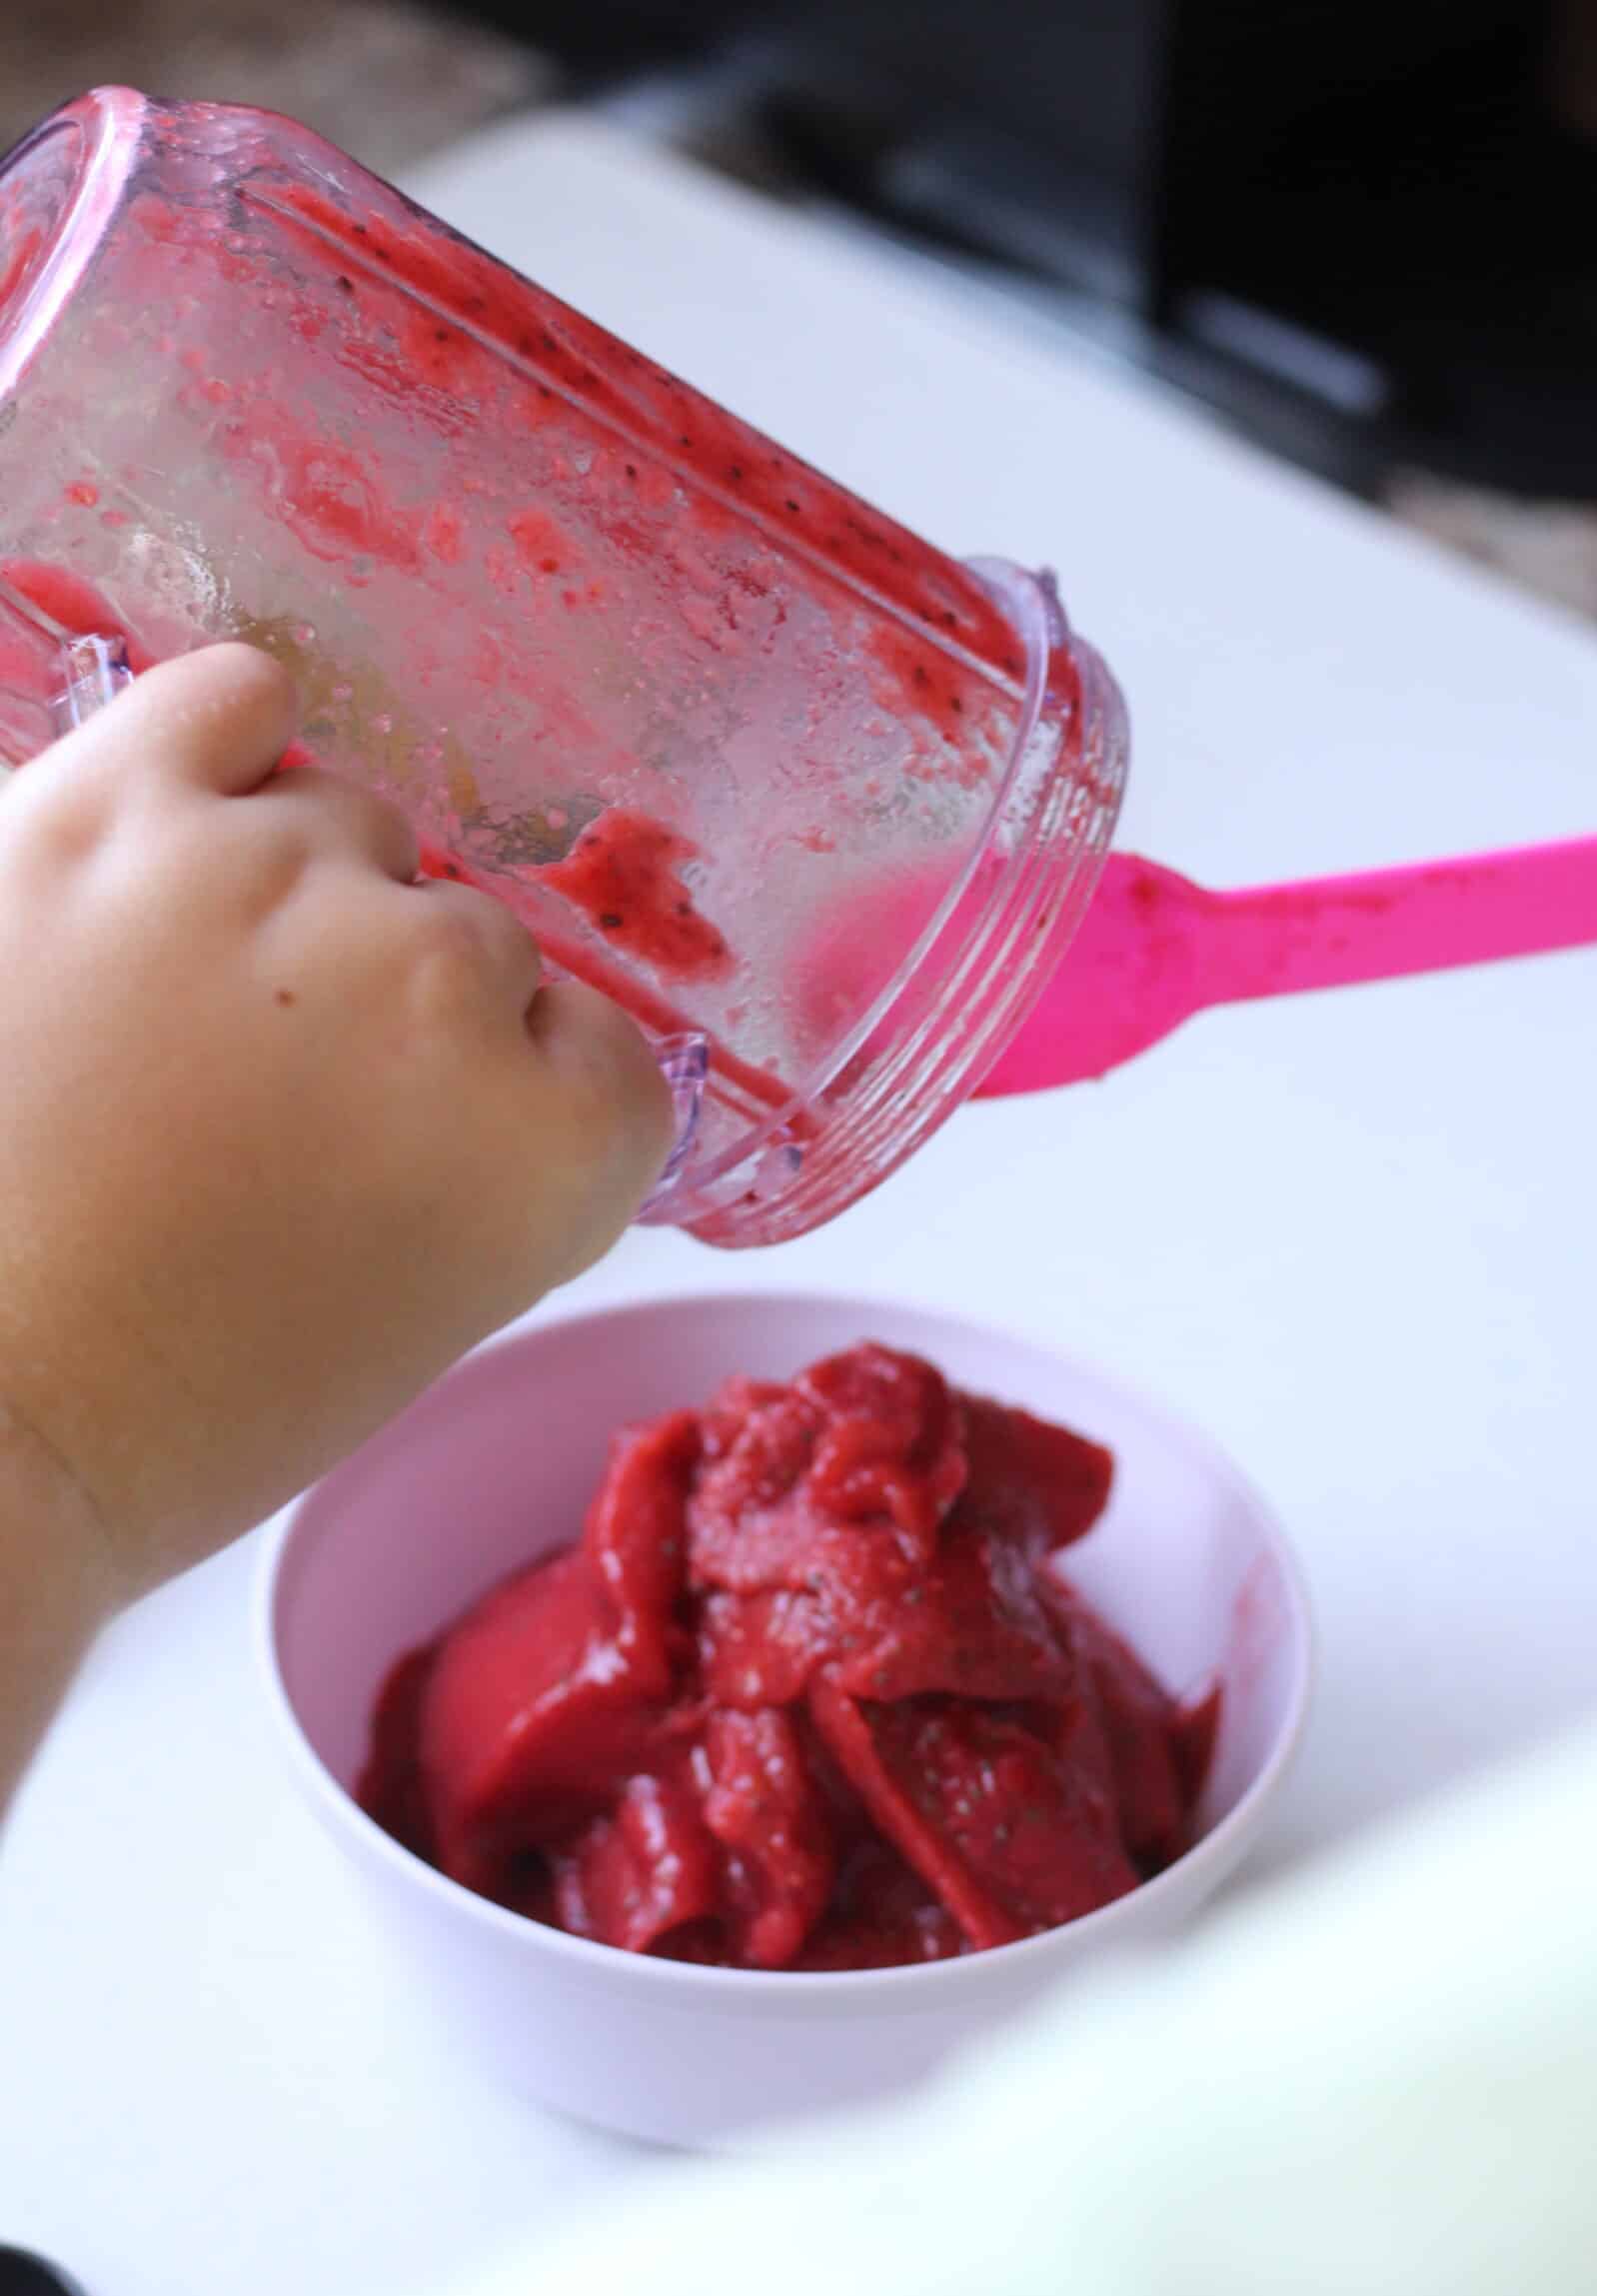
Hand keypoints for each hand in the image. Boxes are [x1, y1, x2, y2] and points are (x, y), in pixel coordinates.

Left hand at [0, 644, 670, 1595]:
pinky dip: (223, 748)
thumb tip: (467, 1045)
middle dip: (392, 1011)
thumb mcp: (419, 1313)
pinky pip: (233, 695)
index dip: (509, 1092)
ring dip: (295, 900)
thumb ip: (486, 1158)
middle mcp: (440, 985)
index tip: (424, 1141)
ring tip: (183, 1008)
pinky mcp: (110, 810)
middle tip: (274, 1104)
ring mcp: (270, 879)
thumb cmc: (179, 1408)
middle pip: (471, 938)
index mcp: (546, 1145)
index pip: (597, 1047)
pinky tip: (185, 828)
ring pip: (348, 826)